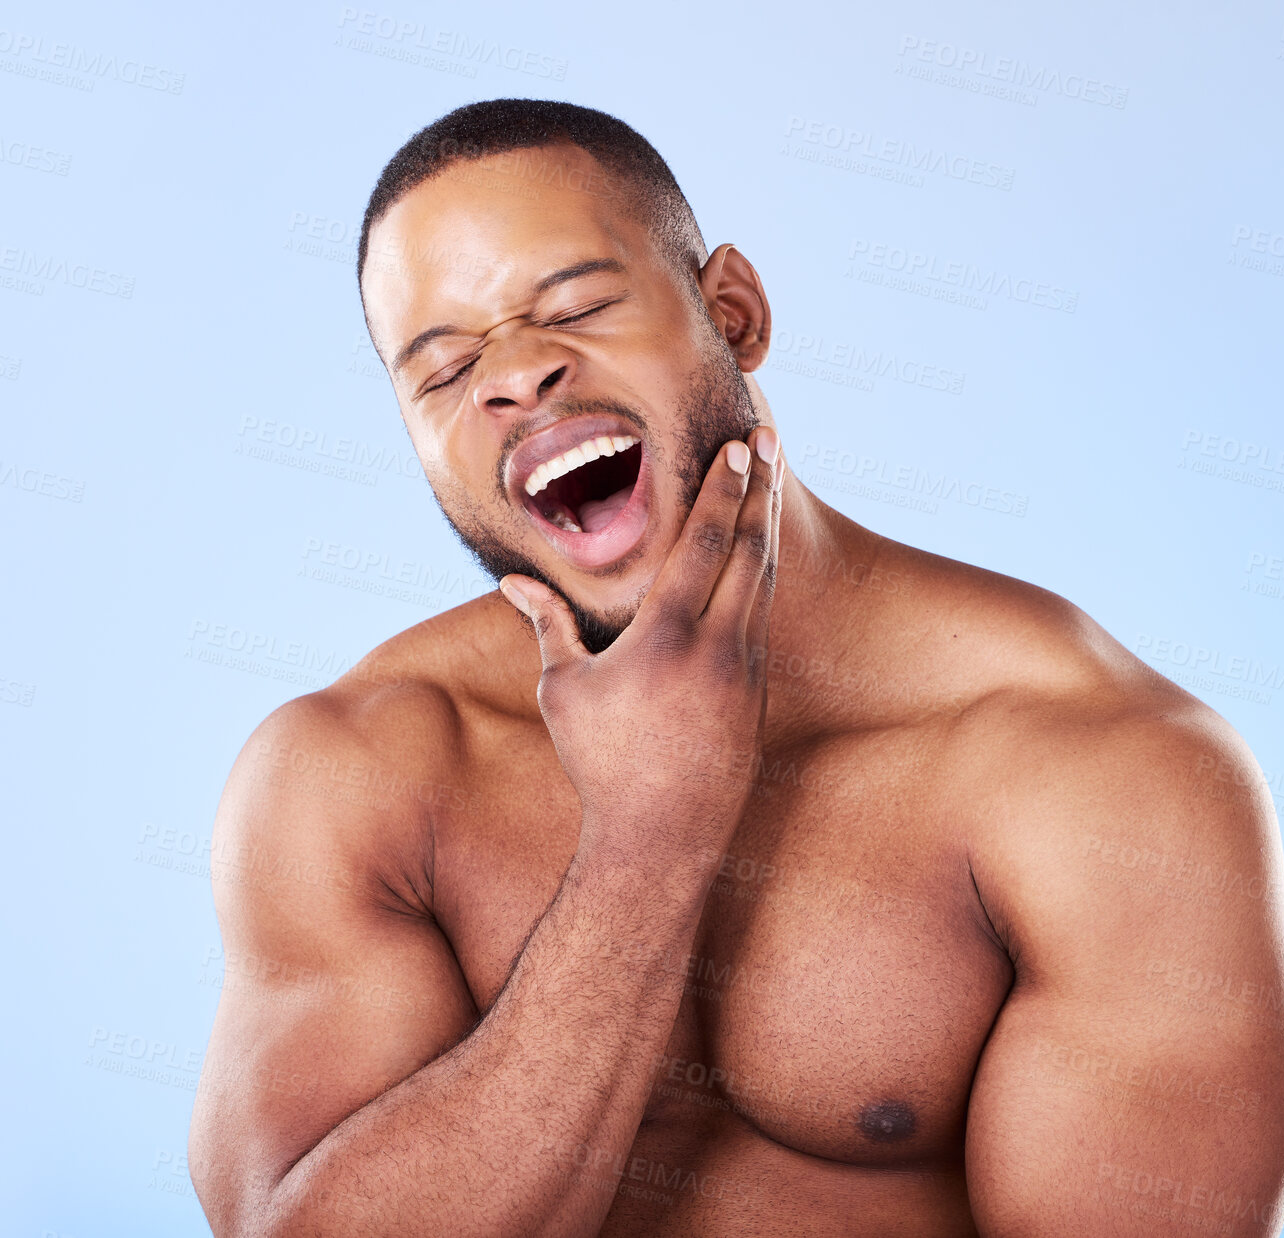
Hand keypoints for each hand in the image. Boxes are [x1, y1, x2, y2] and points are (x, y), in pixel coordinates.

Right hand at [499, 426, 782, 871]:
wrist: (661, 837)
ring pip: (764, 583)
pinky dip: (761, 576)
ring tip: (770, 481)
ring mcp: (747, 672)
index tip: (739, 448)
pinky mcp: (760, 694)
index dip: (723, 491)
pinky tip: (760, 552)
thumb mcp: (565, 692)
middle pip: (748, 551)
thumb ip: (547, 625)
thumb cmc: (601, 763)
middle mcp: (717, 649)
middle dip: (758, 491)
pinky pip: (762, 618)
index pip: (704, 546)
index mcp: (666, 639)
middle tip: (769, 442)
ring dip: (766, 528)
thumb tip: (512, 580)